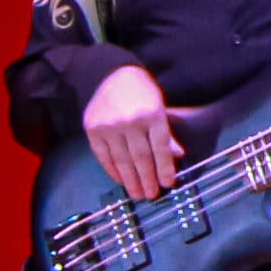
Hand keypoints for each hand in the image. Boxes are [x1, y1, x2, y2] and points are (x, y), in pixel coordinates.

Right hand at [81, 63, 181, 200]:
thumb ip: (166, 133)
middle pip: (141, 157)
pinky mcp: (92, 129)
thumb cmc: (142, 92)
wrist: (112, 75)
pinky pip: (103, 155)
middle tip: (151, 195)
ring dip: (130, 180)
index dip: (165, 168)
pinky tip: (120, 179)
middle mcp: (130, 121)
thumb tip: (177, 155)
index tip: (168, 183)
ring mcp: (109, 126)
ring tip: (137, 193)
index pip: (160, 148)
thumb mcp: (160, 107)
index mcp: (152, 115)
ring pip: (122, 160)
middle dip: (147, 179)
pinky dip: (112, 170)